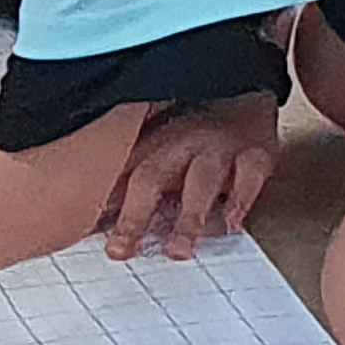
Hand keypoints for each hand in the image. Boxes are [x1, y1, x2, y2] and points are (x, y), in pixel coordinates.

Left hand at [96, 94, 276, 261]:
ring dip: (188, 217)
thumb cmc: (196, 134)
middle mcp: (182, 143)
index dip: (101, 208)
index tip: (89, 240)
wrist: (247, 93)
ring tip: (178, 250)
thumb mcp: (160, 150)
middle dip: (134, 216)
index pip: (119, 178)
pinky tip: (231, 224)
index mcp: (152, 145)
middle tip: (121, 251)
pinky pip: (249, 173)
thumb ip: (133, 184)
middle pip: (151, 178)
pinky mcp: (255, 151)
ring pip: (200, 180)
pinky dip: (240, 199)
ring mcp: (218, 146)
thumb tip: (100, 223)